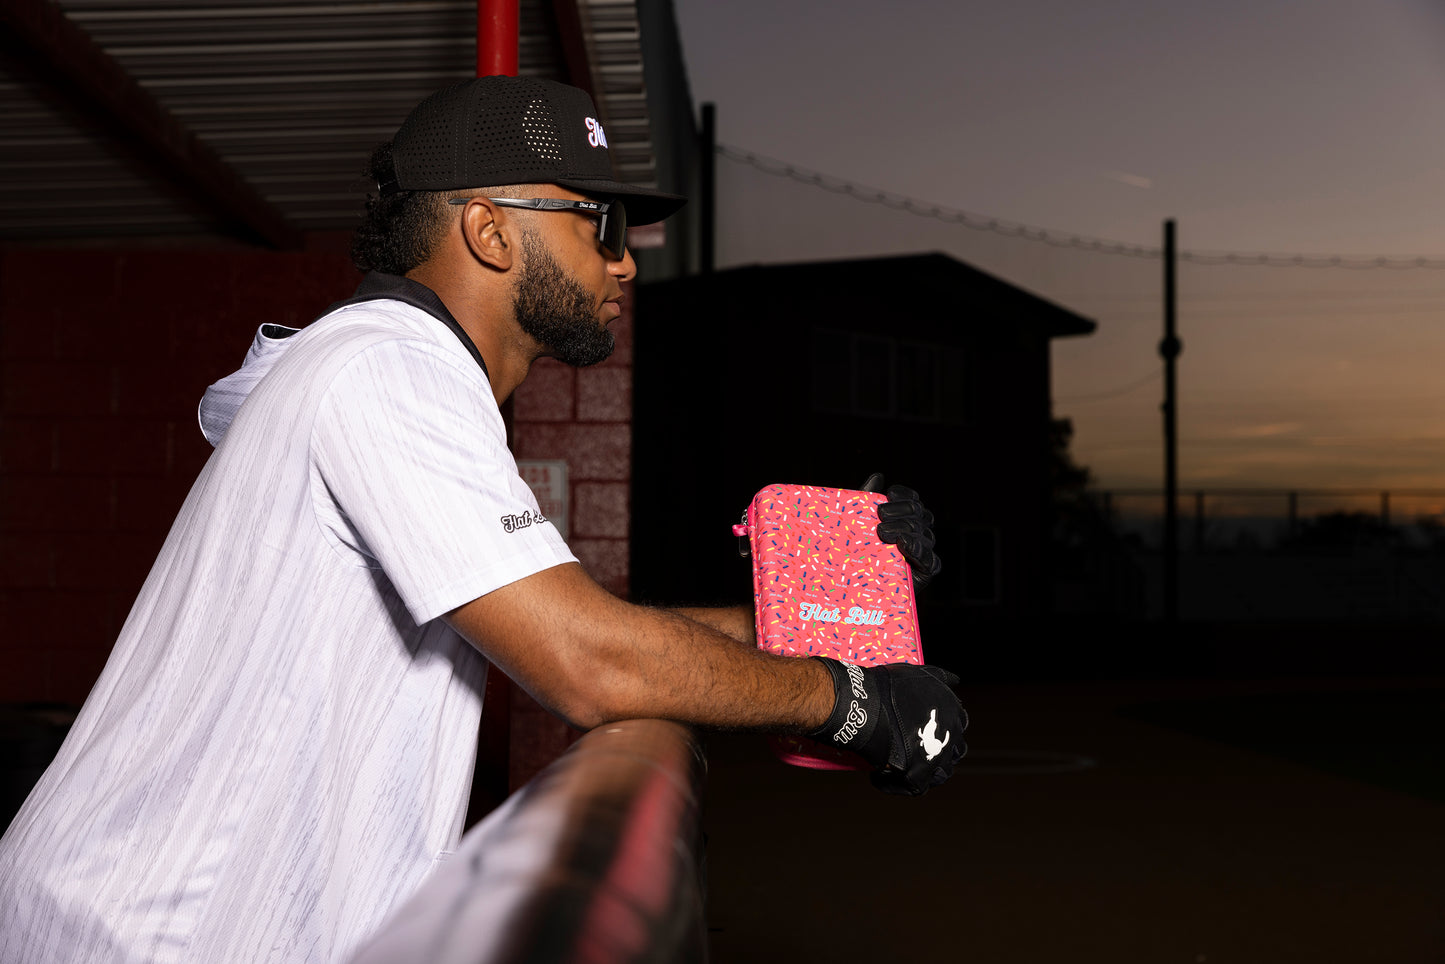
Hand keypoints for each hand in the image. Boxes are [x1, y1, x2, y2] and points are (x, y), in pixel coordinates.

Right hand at [806, 657, 967, 795]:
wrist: (864, 704)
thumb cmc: (888, 687)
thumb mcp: (920, 673)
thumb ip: (941, 677)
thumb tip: (956, 680)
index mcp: (953, 713)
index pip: (958, 727)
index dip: (942, 731)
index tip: (924, 731)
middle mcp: (950, 737)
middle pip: (953, 752)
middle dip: (936, 753)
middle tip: (913, 749)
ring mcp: (936, 758)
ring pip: (940, 774)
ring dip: (923, 771)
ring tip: (901, 766)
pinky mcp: (918, 775)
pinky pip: (915, 788)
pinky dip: (898, 784)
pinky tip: (881, 776)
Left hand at [861, 474, 941, 588]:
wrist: (848, 588)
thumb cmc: (850, 551)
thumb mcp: (854, 523)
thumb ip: (865, 499)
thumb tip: (878, 476)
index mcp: (903, 518)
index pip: (912, 500)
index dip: (903, 495)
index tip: (888, 494)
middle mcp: (917, 533)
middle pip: (918, 513)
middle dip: (899, 512)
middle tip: (878, 519)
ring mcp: (922, 552)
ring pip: (923, 533)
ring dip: (903, 529)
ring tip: (881, 533)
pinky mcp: (925, 573)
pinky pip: (931, 560)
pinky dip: (919, 550)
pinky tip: (903, 544)